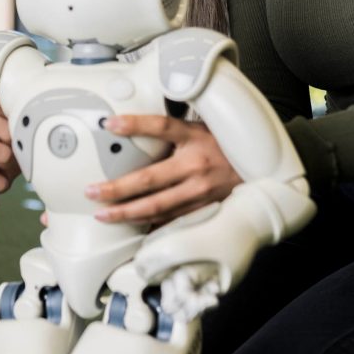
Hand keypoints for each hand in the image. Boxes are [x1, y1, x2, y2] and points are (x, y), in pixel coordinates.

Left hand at [85, 115, 241, 226]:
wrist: (262, 168)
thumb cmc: (226, 145)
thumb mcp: (201, 127)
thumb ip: (172, 129)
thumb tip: (134, 126)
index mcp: (195, 137)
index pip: (161, 126)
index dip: (135, 124)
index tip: (110, 124)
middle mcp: (196, 165)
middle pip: (149, 178)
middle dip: (116, 188)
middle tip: (92, 192)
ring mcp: (200, 190)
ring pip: (157, 206)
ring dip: (127, 212)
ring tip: (104, 215)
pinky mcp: (203, 208)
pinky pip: (172, 221)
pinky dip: (151, 226)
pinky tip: (133, 230)